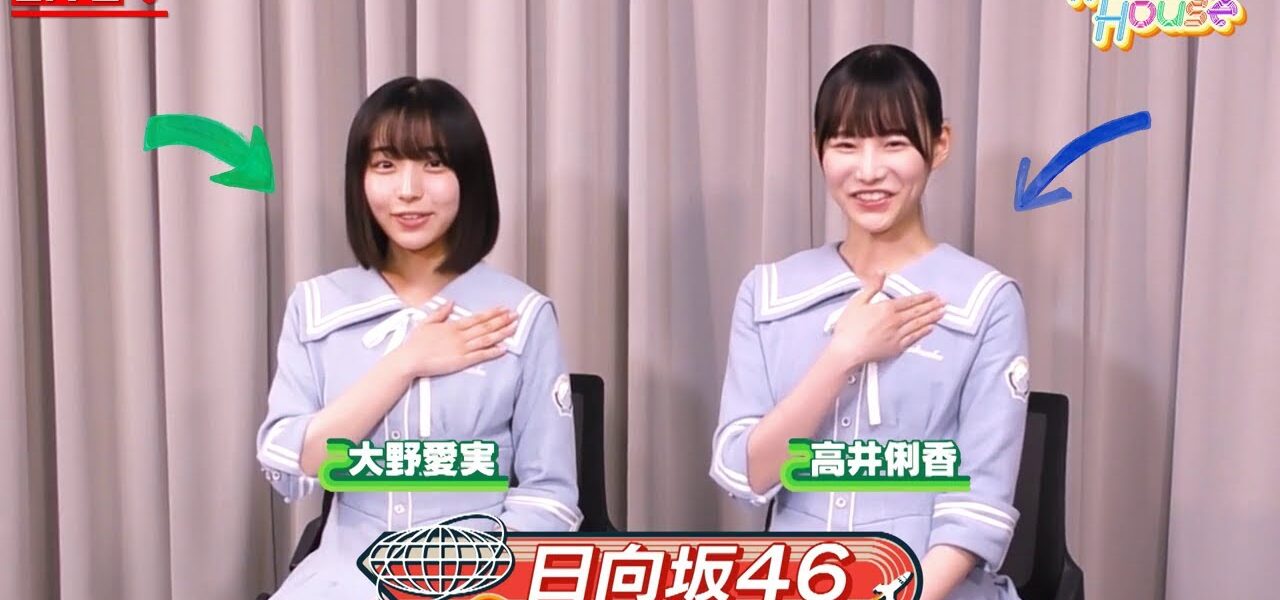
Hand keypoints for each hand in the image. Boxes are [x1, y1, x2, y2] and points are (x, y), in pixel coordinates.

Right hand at [393, 302, 516, 377]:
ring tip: (514, 328)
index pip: (477, 318)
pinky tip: (504, 349)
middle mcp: (460, 335)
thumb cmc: (415, 343)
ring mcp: (462, 348)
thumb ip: (440, 312)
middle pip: (486, 326)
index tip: (504, 308)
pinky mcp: (461, 361)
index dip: (492, 313)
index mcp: (453, 326)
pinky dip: (493, 352)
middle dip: (502, 320)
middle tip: (516, 315)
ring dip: (502, 333)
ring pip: (486, 339)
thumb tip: (452, 302)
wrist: (409, 359)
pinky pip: (480, 356)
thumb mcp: (426, 322)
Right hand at [825, 270, 945, 368]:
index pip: (910, 301)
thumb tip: (882, 273)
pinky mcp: (897, 347)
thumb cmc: (848, 326)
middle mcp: (896, 321)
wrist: (847, 351)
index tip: (933, 295)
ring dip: (932, 318)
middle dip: (933, 306)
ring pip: (919, 324)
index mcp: (887, 308)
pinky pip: (914, 338)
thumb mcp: (857, 302)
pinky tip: (930, 328)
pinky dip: (924, 332)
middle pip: (918, 312)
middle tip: (945, 302)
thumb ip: (872, 287)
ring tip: (942, 313)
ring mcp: (898, 335)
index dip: (923, 297)